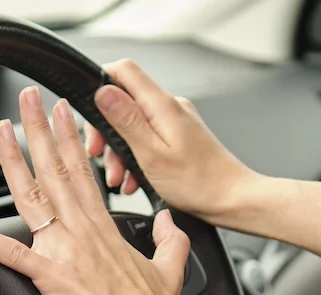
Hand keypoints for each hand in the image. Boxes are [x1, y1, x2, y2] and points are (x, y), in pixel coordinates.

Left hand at [0, 86, 190, 294]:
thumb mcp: (171, 266)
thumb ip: (170, 238)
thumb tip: (169, 221)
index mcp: (105, 227)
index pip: (84, 171)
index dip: (70, 138)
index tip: (62, 112)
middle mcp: (82, 230)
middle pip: (55, 170)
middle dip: (38, 130)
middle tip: (27, 99)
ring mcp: (65, 251)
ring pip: (32, 196)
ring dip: (13, 161)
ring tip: (0, 131)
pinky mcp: (51, 277)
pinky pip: (13, 254)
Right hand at [84, 59, 260, 224]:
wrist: (232, 199)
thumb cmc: (198, 183)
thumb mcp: (151, 153)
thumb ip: (125, 120)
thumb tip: (102, 92)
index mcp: (162, 105)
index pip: (123, 70)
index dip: (100, 84)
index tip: (88, 114)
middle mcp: (170, 107)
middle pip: (124, 101)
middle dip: (106, 130)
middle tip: (100, 156)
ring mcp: (176, 121)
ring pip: (134, 124)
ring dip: (120, 151)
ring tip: (119, 179)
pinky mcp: (179, 137)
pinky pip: (148, 138)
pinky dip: (136, 158)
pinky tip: (133, 181)